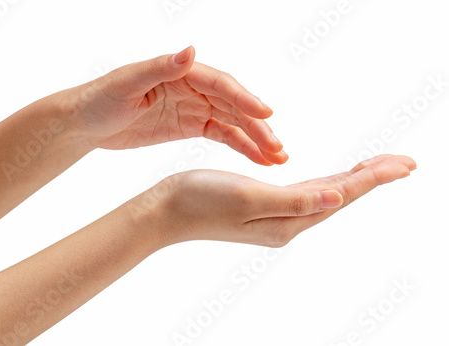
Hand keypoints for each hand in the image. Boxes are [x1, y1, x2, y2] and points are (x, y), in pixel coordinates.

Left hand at [63, 46, 286, 165]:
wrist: (87, 122)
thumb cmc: (100, 98)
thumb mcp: (125, 82)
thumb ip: (160, 68)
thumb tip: (190, 51)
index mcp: (181, 72)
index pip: (220, 84)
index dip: (244, 99)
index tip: (266, 114)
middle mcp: (193, 87)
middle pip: (233, 106)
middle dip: (257, 126)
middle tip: (277, 147)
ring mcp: (193, 107)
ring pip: (233, 122)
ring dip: (256, 139)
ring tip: (277, 158)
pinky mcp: (190, 126)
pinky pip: (221, 135)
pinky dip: (241, 146)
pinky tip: (258, 159)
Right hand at [131, 154, 415, 247]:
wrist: (165, 212)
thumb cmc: (200, 201)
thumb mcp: (248, 199)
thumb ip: (294, 202)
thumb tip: (336, 200)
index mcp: (288, 220)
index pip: (342, 195)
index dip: (374, 178)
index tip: (405, 164)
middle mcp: (287, 222)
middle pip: (339, 196)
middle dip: (371, 177)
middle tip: (403, 163)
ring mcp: (275, 216)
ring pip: (325, 194)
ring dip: (352, 179)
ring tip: (375, 167)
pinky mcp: (262, 206)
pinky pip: (306, 193)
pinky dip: (326, 182)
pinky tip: (331, 179)